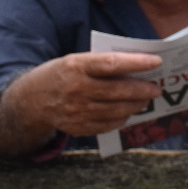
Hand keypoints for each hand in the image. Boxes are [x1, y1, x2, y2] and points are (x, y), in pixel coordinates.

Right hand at [0, 52, 161, 146]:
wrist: (31, 100)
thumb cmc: (61, 75)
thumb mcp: (75, 61)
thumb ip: (101, 64)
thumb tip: (137, 68)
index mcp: (76, 66)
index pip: (112, 64)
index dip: (137, 63)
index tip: (156, 62)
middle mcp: (76, 89)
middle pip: (119, 91)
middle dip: (143, 90)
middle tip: (156, 88)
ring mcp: (77, 111)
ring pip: (117, 110)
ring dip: (136, 105)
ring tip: (145, 100)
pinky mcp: (78, 127)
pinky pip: (108, 124)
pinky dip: (122, 118)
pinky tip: (128, 111)